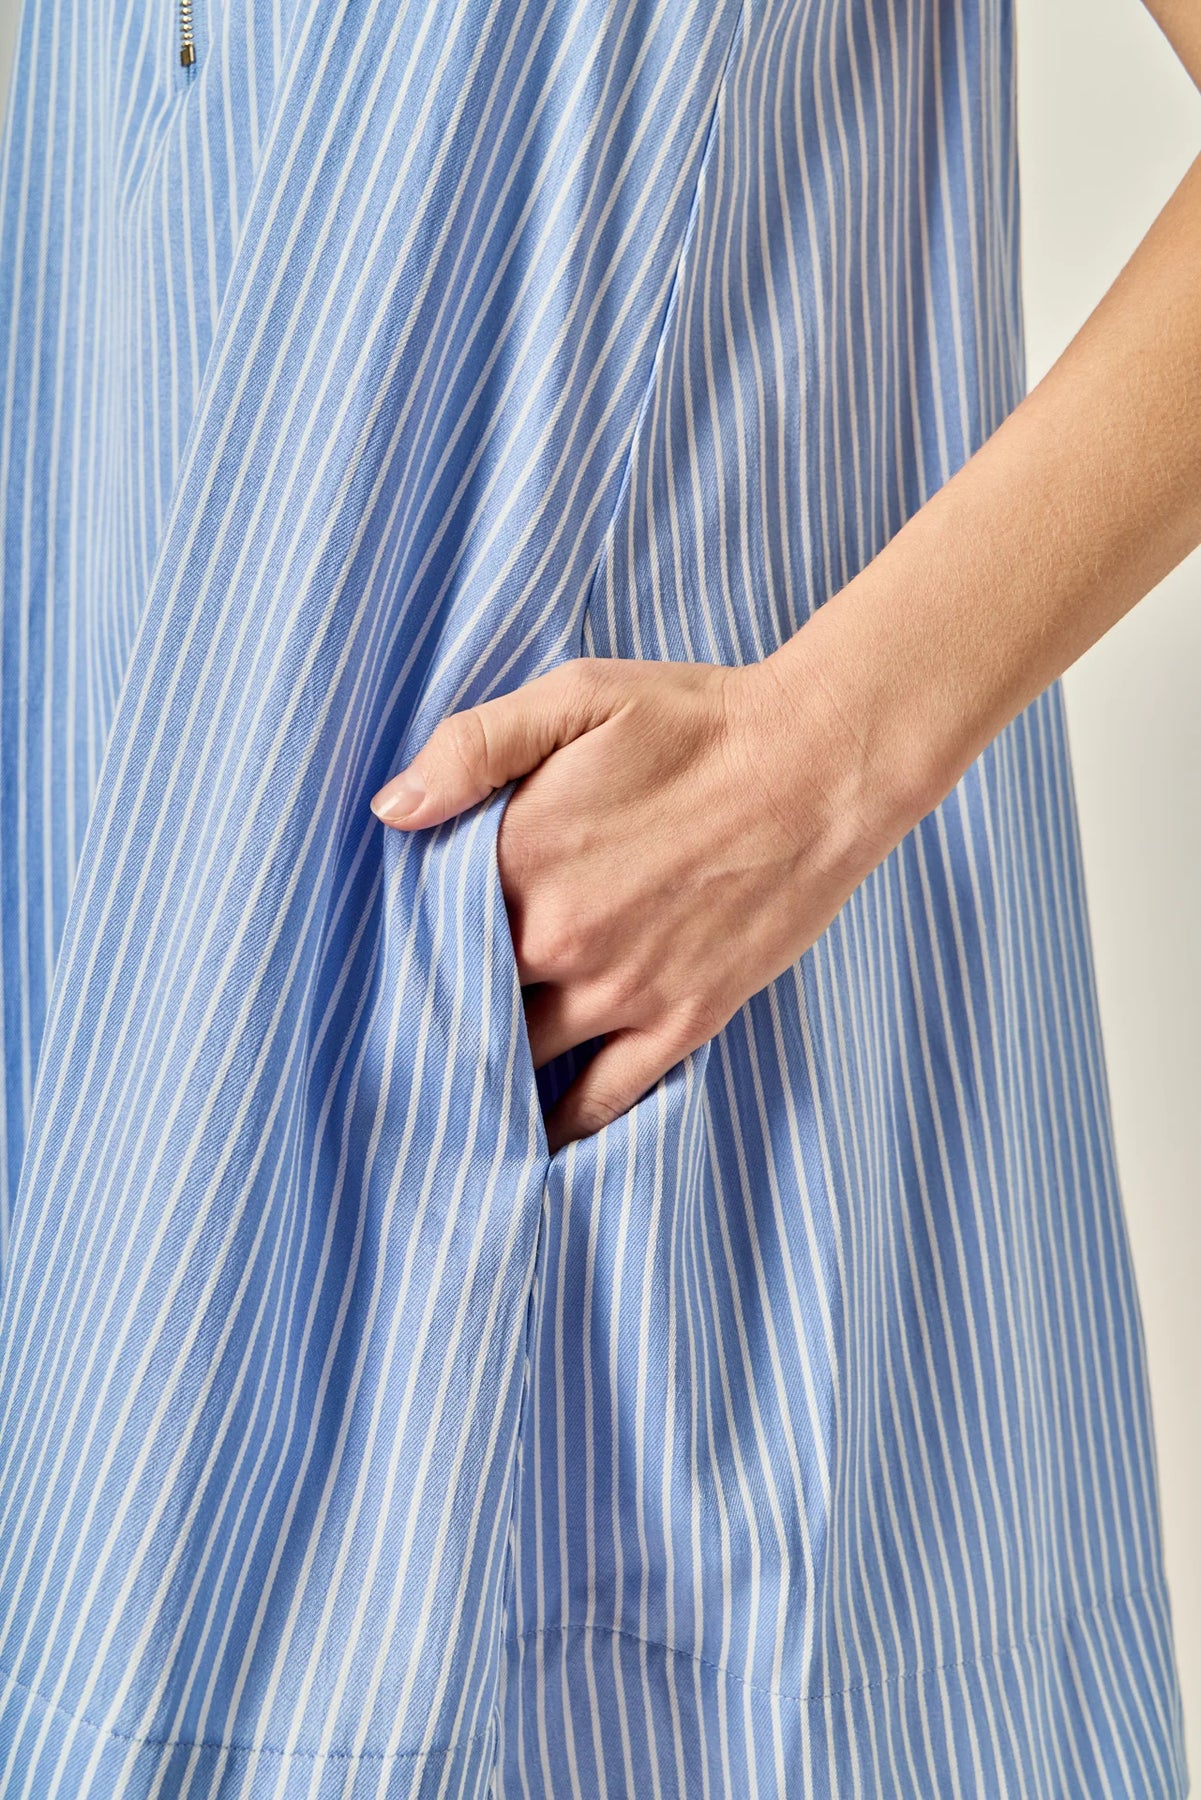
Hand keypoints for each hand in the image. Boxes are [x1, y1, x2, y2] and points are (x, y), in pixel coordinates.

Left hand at [370, 648, 902, 1151]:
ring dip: (486, 1075)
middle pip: (464, 1002)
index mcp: (519, 859)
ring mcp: (622, 990)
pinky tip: (531, 1140)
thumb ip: (472, 747)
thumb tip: (390, 810)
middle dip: (434, 1018)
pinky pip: (603, 1100)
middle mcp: (559, 938)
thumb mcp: (575, 697)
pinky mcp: (682, 1021)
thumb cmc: (696, 722)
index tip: (384, 964)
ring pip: (522, 1058)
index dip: (406, 945)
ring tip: (453, 1096)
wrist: (820, 764)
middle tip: (399, 1045)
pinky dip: (562, 1125)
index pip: (425, 928)